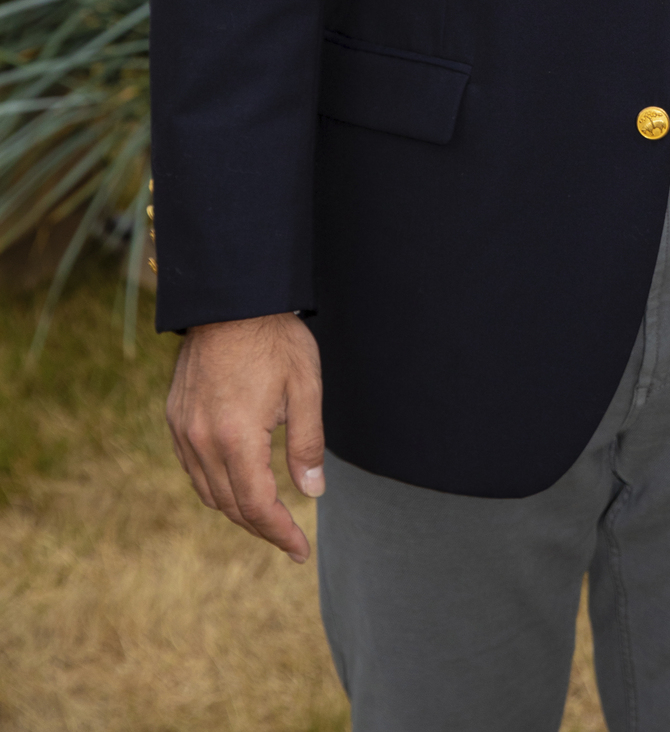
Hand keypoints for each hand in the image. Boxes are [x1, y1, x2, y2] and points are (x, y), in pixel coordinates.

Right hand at [166, 312, 324, 561]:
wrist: (230, 298)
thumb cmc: (274, 339)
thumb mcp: (305, 388)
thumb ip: (307, 444)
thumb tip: (313, 492)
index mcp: (236, 438)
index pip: (258, 506)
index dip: (281, 534)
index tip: (301, 551)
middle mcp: (202, 441)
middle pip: (230, 505)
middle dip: (262, 527)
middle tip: (289, 539)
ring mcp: (184, 430)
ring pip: (207, 491)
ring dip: (236, 509)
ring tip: (266, 516)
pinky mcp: (175, 417)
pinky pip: (193, 468)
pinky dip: (214, 485)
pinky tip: (234, 482)